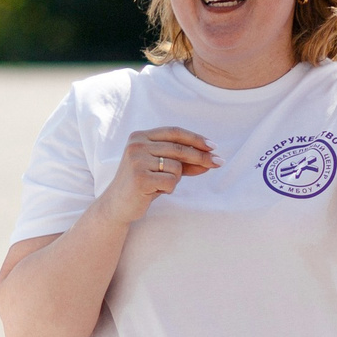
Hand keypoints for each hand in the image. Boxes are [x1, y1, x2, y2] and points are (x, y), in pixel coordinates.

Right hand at [97, 127, 218, 224]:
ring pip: (176, 167)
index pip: (174, 132)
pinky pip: (171, 182)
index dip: (196, 138)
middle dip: (201, 157)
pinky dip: (168, 189)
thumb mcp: (162, 169)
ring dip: (175, 179)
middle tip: (219, 163)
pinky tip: (154, 191)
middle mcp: (136, 145)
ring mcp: (136, 160)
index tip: (214, 146)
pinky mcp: (139, 177)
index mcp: (140, 136)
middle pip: (179, 148)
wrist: (117, 205)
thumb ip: (183, 162)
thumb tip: (210, 159)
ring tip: (159, 185)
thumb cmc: (143, 184)